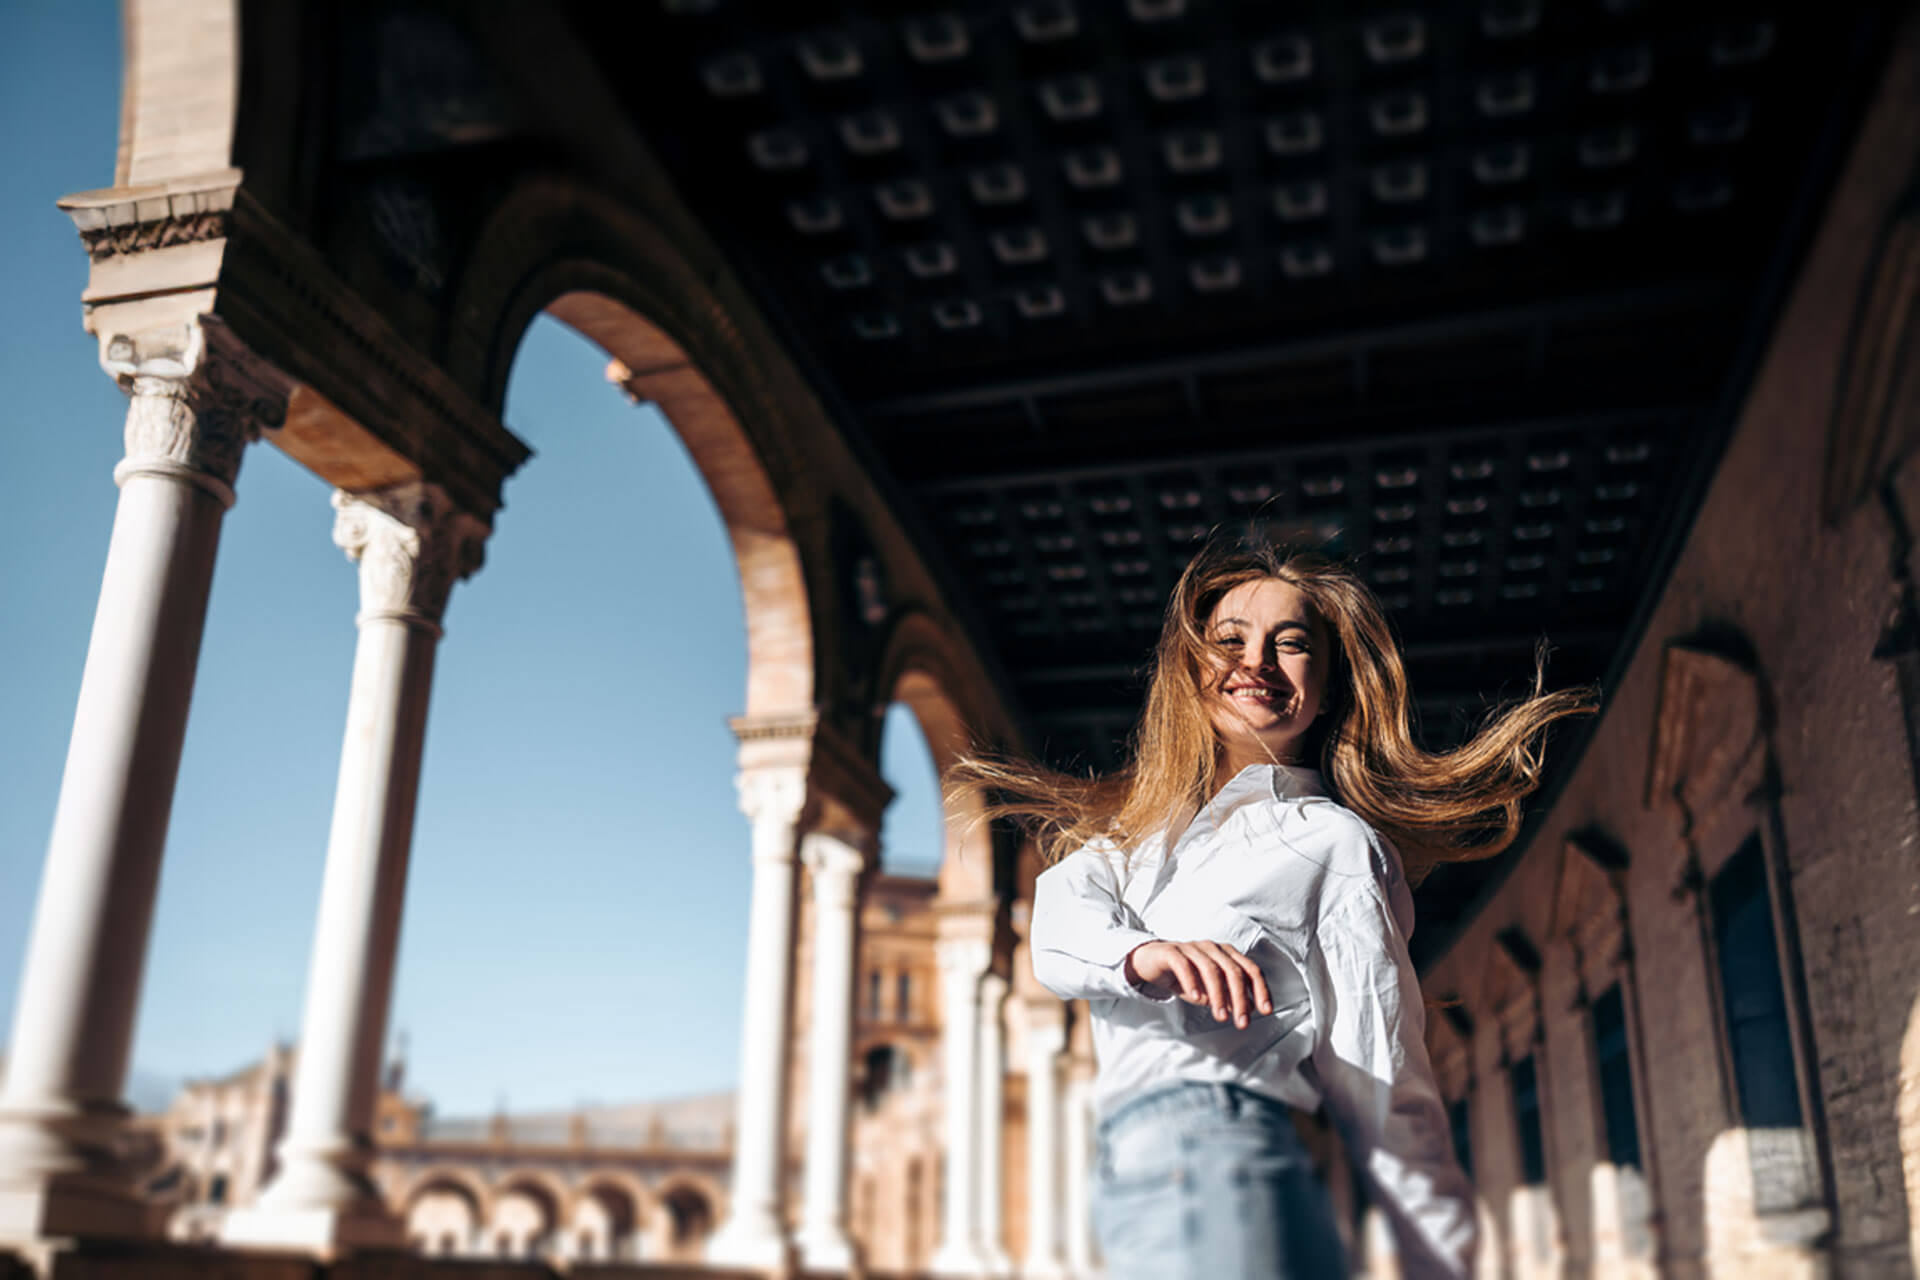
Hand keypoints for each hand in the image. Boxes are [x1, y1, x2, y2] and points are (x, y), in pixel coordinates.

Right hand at [1125, 939, 1272, 1028]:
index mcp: (1226, 954)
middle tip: (1242, 1022)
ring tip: (1221, 1017)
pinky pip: (1184, 965)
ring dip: (1219, 996)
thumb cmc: (1184, 976)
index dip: (1260, 990)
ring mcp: (1192, 947)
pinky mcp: (1171, 951)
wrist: (1150, 963)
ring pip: (1211, 970)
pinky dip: (1192, 982)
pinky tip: (1196, 999)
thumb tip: (1244, 1011)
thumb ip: (1226, 996)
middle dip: (1241, 999)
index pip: (1250, 970)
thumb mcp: (1208, 989)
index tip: (1266, 1011)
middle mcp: (1212, 948)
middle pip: (1233, 972)